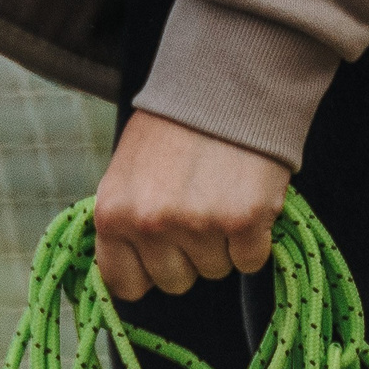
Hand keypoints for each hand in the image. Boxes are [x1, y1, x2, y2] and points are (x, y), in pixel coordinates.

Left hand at [94, 112, 288, 299]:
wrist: (226, 85)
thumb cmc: (175, 128)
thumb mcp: (127, 172)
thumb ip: (125, 220)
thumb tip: (132, 270)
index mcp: (114, 214)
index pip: (124, 283)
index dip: (147, 271)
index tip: (162, 254)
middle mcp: (150, 224)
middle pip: (175, 282)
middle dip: (189, 255)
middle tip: (198, 208)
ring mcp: (197, 224)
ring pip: (214, 271)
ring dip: (223, 243)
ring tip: (221, 195)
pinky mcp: (242, 222)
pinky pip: (250, 261)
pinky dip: (254, 239)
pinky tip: (246, 200)